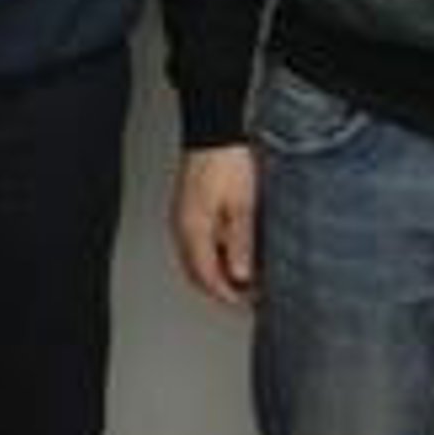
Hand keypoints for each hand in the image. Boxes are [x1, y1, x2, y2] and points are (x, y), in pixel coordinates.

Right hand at [170, 145, 258, 305]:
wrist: (215, 131)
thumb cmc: (229, 162)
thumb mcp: (242, 206)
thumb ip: (241, 243)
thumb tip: (242, 276)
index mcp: (194, 231)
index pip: (208, 278)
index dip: (229, 296)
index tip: (250, 303)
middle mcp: (183, 227)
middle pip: (198, 273)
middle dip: (222, 289)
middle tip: (248, 296)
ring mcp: (183, 218)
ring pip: (197, 260)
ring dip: (218, 273)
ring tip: (245, 276)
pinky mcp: (188, 208)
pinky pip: (197, 243)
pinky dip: (214, 255)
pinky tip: (232, 251)